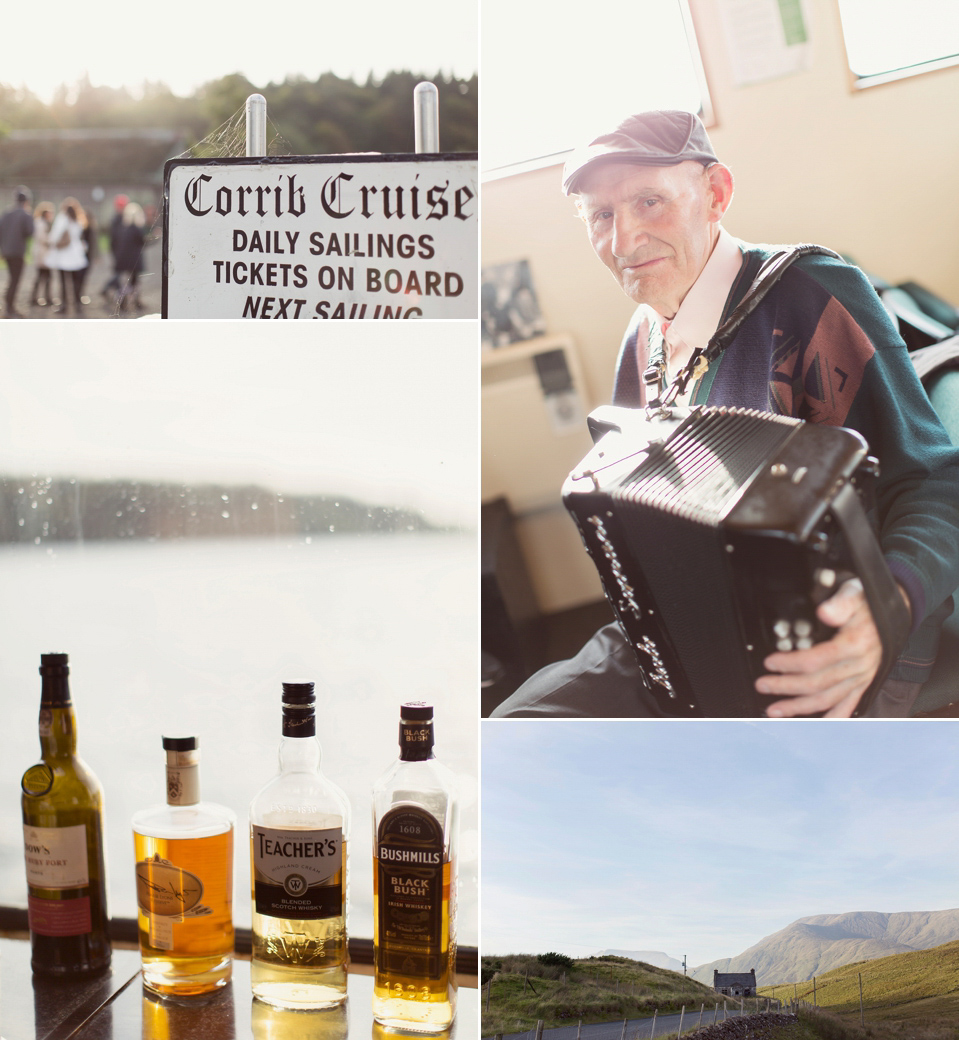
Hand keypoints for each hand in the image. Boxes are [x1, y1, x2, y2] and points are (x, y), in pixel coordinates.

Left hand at [755, 578, 905, 718]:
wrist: (895, 611)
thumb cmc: (869, 603)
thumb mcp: (854, 594)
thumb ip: (839, 604)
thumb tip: (824, 612)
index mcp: (853, 645)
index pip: (815, 661)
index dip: (790, 664)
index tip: (770, 662)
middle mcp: (858, 666)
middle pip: (816, 684)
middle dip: (785, 687)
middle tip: (762, 685)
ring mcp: (861, 677)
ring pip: (827, 699)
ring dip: (799, 708)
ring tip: (775, 710)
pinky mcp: (863, 683)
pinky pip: (848, 706)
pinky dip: (831, 718)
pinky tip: (815, 725)